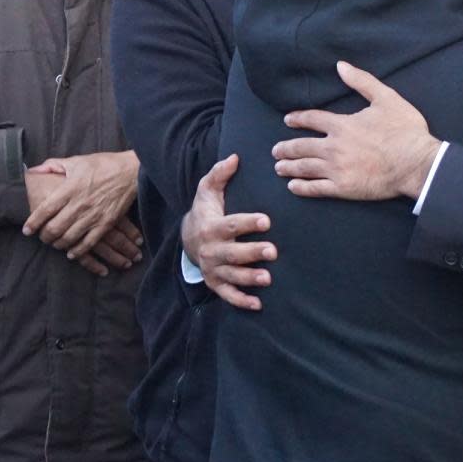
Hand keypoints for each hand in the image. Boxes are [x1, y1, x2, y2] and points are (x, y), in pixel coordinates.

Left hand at [23, 152, 141, 271]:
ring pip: (69, 237)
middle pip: (54, 228)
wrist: (133, 171)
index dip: (33, 223)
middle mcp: (79, 204)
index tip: (27, 230)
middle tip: (42, 237)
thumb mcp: (77, 160)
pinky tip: (72, 253)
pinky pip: (89, 242)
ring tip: (56, 244)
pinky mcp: (107, 222)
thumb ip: (53, 165)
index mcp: (69, 189)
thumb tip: (33, 170)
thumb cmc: (104, 164)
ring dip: (59, 244)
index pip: (44, 210)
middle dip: (45, 236)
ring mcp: (93, 215)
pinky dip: (78, 251)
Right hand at [182, 154, 272, 310]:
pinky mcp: (216, 282)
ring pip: (231, 276)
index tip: (266, 220)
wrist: (189, 236)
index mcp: (212, 226)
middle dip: (252, 253)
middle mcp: (211, 250)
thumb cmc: (207, 209)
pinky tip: (258, 304)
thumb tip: (235, 157)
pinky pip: (227, 295)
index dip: (247, 223)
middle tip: (273, 251)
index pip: (231, 225)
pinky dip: (241, 301)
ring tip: (267, 279)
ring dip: (249, 279)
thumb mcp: (208, 189)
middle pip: (232, 253)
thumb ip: (220, 174)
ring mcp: (213, 268)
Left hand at [273, 61, 441, 201]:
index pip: (312, 119)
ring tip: (279, 167)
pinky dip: (302, 187)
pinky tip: (294, 187)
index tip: (288, 120)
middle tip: (276, 150)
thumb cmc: (405, 131)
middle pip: (301, 146)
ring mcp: (337, 169)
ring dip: (289, 167)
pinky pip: (315, 188)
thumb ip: (362, 81)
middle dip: (285, 148)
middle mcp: (334, 147)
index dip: (297, 119)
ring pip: (304, 167)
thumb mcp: (387, 98)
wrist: (417, 163)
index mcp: (342, 125)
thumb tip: (341, 65)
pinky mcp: (343, 188)